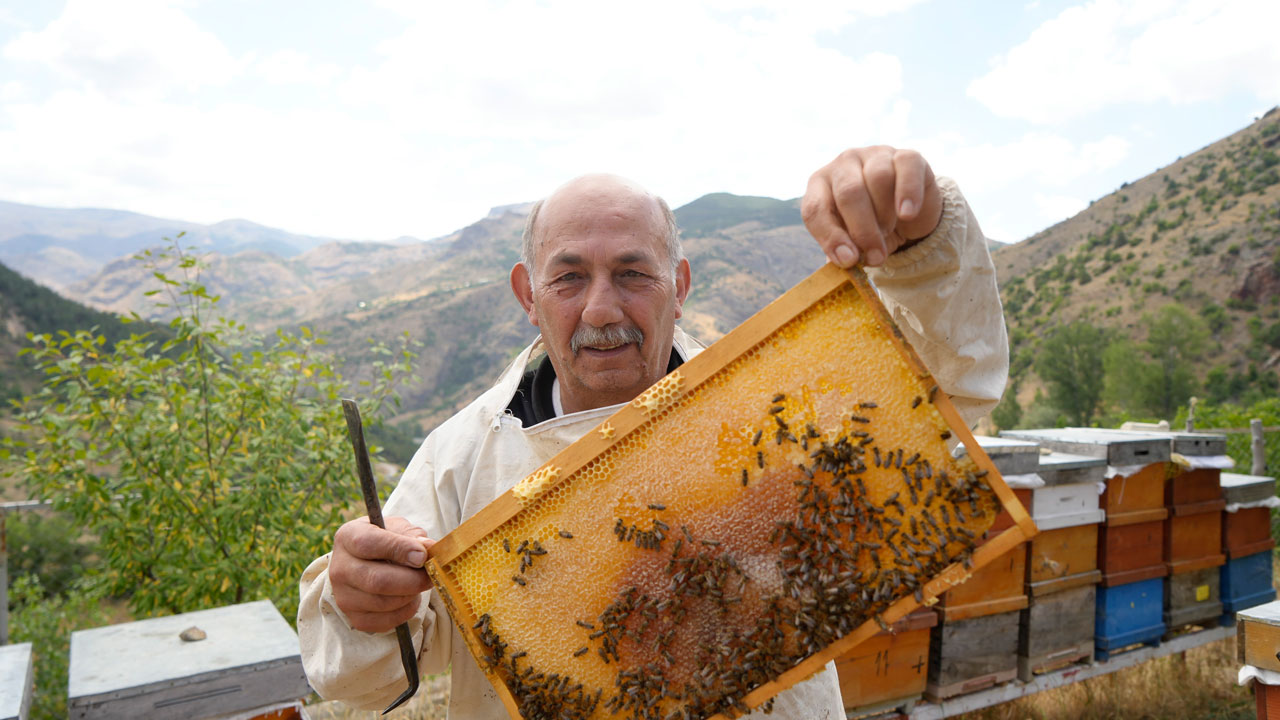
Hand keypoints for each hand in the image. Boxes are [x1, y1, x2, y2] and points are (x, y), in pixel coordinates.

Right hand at [329, 516, 434, 633]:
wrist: (367, 562)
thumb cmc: (386, 540)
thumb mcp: (397, 528)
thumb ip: (413, 536)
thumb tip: (430, 548)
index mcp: (347, 537)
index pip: (368, 544)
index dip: (399, 549)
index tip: (422, 555)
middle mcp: (339, 568)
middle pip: (377, 580)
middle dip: (412, 580)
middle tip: (430, 575)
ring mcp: (343, 596)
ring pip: (384, 603)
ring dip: (410, 595)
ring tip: (419, 584)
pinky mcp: (354, 618)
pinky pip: (386, 621)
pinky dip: (406, 611)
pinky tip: (410, 598)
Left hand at [801, 146, 943, 267]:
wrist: (908, 215)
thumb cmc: (870, 227)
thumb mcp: (852, 241)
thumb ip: (845, 250)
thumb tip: (846, 259)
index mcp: (820, 184)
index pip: (815, 208)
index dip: (830, 237)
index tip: (849, 260)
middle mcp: (843, 164)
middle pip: (849, 192)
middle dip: (863, 230)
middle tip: (876, 255)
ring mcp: (875, 155)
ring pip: (878, 178)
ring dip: (884, 214)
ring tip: (888, 231)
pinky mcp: (907, 156)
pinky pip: (907, 169)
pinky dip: (908, 194)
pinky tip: (907, 214)